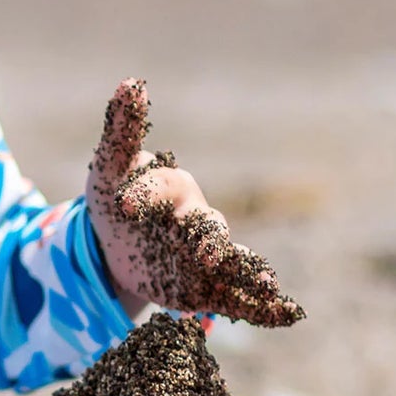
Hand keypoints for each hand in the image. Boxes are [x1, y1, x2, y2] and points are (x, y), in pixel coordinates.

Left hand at [85, 79, 303, 327]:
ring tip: (266, 284)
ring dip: (250, 272)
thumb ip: (122, 131)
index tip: (121, 204)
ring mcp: (207, 257)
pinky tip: (287, 313)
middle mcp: (196, 221)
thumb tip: (131, 82)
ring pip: (233, 262)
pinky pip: (240, 298)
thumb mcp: (107, 169)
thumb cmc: (114, 197)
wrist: (118, 245)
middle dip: (206, 239)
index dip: (141, 196)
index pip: (159, 189)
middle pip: (206, 228)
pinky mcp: (208, 289)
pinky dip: (265, 306)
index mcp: (170, 189)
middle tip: (203, 251)